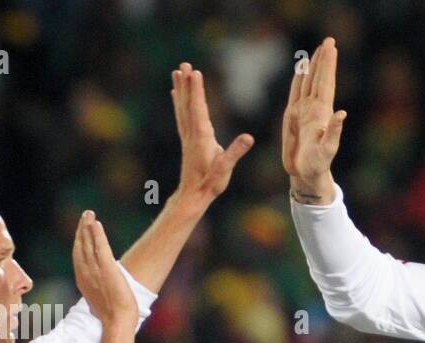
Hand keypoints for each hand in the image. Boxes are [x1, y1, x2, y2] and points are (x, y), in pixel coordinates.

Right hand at [72, 211, 134, 325]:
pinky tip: (96, 223)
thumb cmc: (113, 316)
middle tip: (84, 215)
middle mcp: (85, 273)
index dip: (79, 241)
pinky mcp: (107, 269)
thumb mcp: (100, 300)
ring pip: (88, 243)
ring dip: (88, 227)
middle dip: (81, 229)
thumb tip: (101, 287)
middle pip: (80, 246)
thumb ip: (97, 289)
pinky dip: (97, 234)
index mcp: (82, 280)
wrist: (117, 322)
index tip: (81, 230)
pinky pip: (100, 246)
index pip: (78, 256)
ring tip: (89, 214)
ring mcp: (95, 270)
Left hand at [171, 62, 253, 209]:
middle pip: (188, 104)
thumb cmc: (210, 183)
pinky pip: (181, 116)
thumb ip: (235, 152)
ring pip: (182, 107)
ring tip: (177, 72)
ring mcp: (188, 136)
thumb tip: (249, 138)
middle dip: (186, 84)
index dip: (197, 90)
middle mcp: (192, 133)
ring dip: (180, 89)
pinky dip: (178, 102)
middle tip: (183, 65)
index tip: (194, 72)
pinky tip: (175, 94)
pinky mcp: (187, 141)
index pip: (199, 108)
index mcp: (202, 137)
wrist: (193, 195)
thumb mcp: (225, 168)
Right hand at [282, 37, 345, 198]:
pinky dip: (298, 79)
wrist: (305, 173)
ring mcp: (304, 110)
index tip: (331, 47)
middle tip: (329, 40)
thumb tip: (342, 114)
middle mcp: (314, 108)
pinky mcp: (293, 115)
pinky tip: (301, 69)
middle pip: (319, 78)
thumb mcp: (327, 150)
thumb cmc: (318, 164)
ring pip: (308, 82)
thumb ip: (334, 133)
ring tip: (318, 49)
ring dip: (312, 66)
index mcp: (322, 112)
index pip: (326, 83)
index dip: (328, 65)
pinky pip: (296, 92)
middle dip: (323, 59)